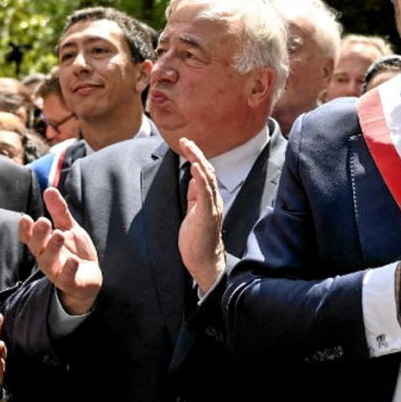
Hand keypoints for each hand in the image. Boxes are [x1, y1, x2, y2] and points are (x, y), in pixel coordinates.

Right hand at [18, 188, 101, 314]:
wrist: (89, 278)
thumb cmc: (74, 251)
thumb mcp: (69, 228)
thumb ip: (59, 211)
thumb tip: (49, 189)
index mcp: (44, 244)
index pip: (30, 237)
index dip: (26, 229)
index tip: (25, 217)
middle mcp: (46, 257)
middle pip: (37, 247)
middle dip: (39, 234)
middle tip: (44, 221)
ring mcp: (57, 271)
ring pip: (49, 261)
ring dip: (52, 247)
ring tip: (59, 234)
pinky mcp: (70, 282)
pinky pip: (66, 277)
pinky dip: (68, 269)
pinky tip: (72, 260)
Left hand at [177, 137, 225, 295]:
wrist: (204, 261)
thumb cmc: (198, 239)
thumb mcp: (194, 212)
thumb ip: (195, 196)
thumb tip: (193, 179)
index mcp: (210, 199)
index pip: (205, 173)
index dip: (196, 157)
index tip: (186, 144)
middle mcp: (215, 200)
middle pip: (208, 170)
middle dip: (196, 154)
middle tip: (185, 140)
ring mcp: (212, 206)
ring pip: (208, 177)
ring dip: (198, 160)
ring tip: (189, 147)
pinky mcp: (207, 214)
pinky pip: (205, 193)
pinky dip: (201, 178)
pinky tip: (195, 167)